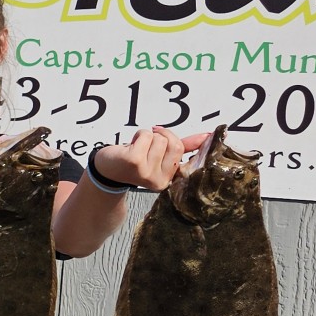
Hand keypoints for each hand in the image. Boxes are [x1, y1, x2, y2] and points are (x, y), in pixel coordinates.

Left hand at [93, 128, 208, 191]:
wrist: (106, 170)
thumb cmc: (134, 161)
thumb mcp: (160, 156)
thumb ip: (184, 146)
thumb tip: (208, 136)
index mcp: (168, 179)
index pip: (182, 149)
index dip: (172, 138)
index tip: (164, 137)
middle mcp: (159, 180)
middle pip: (172, 142)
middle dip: (159, 136)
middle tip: (146, 143)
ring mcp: (147, 172)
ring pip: (159, 138)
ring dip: (146, 136)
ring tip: (136, 148)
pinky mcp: (134, 162)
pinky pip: (146, 135)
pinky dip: (138, 135)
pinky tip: (129, 147)